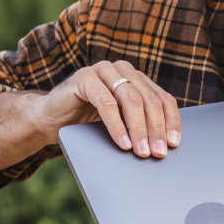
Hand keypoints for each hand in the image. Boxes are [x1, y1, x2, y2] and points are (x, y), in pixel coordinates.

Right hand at [40, 60, 181, 157]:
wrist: (49, 118)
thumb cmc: (87, 123)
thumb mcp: (121, 124)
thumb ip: (140, 125)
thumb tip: (165, 146)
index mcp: (137, 79)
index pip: (163, 99)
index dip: (171, 122)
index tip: (174, 144)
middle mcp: (123, 70)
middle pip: (149, 100)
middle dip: (156, 129)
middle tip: (158, 152)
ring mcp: (103, 70)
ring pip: (130, 100)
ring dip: (138, 129)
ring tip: (142, 151)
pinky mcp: (84, 77)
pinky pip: (106, 102)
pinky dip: (116, 125)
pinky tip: (122, 143)